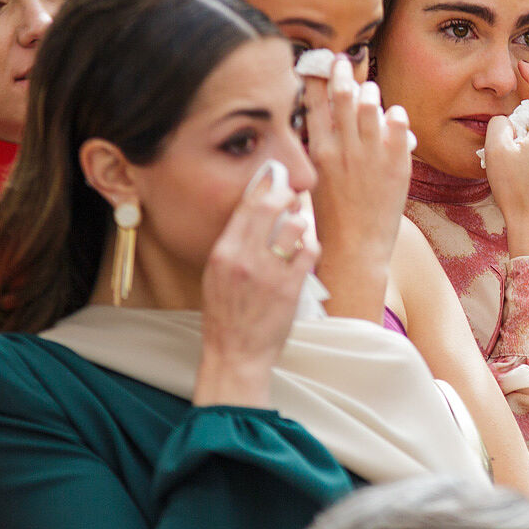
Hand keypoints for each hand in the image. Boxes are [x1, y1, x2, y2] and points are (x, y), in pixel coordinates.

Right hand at [194, 160, 318, 407]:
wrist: (236, 352)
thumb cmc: (226, 315)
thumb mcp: (217, 274)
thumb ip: (234, 244)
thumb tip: (253, 212)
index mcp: (223, 252)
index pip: (245, 204)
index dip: (264, 185)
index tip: (274, 176)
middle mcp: (244, 258)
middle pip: (271, 206)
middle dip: (286, 194)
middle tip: (292, 195)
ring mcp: (269, 272)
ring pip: (296, 225)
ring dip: (302, 221)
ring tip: (300, 226)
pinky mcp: (290, 287)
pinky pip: (309, 251)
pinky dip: (311, 244)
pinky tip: (307, 247)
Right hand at [303, 55, 413, 320]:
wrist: (354, 251)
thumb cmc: (329, 222)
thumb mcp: (314, 182)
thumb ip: (318, 153)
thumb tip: (319, 125)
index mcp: (319, 153)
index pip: (315, 104)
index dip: (318, 79)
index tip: (321, 64)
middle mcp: (345, 150)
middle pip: (343, 98)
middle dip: (343, 75)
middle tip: (344, 63)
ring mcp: (372, 157)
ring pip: (372, 108)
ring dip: (370, 93)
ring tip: (370, 89)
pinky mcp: (398, 166)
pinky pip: (400, 129)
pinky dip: (397, 117)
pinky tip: (396, 113)